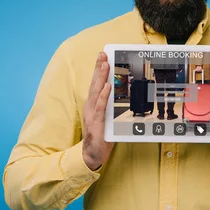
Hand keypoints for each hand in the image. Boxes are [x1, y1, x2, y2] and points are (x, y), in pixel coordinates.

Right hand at [82, 52, 113, 170]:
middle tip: (102, 54)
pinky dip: (103, 96)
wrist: (92, 155)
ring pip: (96, 92)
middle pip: (94, 84)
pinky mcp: (96, 123)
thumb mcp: (106, 117)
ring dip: (101, 78)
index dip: (98, 70)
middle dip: (98, 68)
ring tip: (105, 65)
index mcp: (92, 105)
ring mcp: (92, 114)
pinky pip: (100, 107)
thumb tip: (120, 92)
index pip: (96, 84)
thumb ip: (110, 105)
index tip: (103, 56)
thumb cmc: (101, 136)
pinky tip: (107, 88)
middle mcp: (90, 107)